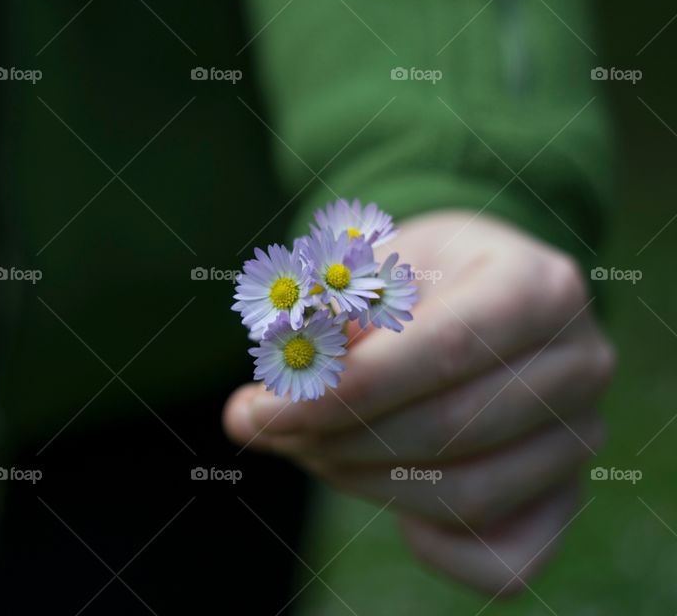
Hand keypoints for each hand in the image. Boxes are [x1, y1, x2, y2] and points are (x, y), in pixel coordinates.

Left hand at [223, 210, 614, 594]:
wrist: (475, 295)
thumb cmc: (411, 280)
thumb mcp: (362, 270)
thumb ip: (314, 328)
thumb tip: (250, 416)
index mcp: (539, 287)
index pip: (446, 348)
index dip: (348, 387)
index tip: (265, 409)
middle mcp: (580, 364)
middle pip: (449, 427)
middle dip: (340, 437)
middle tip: (273, 426)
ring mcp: (579, 438)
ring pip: (466, 496)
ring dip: (363, 481)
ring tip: (309, 445)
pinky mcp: (563, 500)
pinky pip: (501, 560)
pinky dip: (430, 545)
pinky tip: (385, 492)